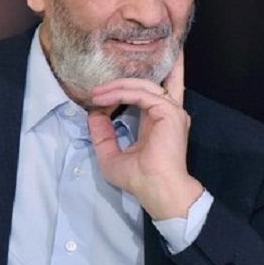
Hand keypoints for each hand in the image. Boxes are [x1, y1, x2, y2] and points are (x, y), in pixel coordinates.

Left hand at [87, 51, 203, 219]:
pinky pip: (141, 94)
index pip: (147, 95)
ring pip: (143, 86)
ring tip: (95, 93)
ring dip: (117, 86)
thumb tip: (93, 113)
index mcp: (158, 122)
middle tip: (98, 84)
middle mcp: (167, 112)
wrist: (156, 189)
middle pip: (155, 81)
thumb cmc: (138, 178)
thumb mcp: (111, 155)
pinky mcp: (169, 112)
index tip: (99, 97)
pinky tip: (103, 99)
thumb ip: (102, 134)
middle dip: (129, 75)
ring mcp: (170, 111)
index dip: (122, 91)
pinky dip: (121, 93)